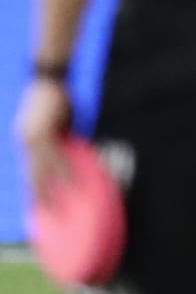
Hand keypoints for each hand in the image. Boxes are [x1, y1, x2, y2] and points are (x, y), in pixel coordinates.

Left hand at [14, 79, 72, 205]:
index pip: (27, 169)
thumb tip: (71, 148)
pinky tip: (73, 187)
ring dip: (50, 192)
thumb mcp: (55, 119)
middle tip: (44, 217)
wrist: (48, 76)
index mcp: (25, 138)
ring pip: (41, 172)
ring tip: (57, 210)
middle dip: (37, 198)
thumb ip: (59, 136)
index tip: (36, 206)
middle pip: (31, 176)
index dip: (31, 188)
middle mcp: (24, 141)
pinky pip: (56, 160)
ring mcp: (31, 139)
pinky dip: (65, 174)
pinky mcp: (42, 135)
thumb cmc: (55, 94)